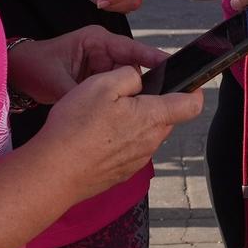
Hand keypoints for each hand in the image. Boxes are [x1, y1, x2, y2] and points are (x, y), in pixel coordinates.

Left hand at [9, 26, 164, 104]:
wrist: (19, 73)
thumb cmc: (35, 67)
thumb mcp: (58, 82)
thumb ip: (82, 95)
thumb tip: (102, 111)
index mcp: (97, 41)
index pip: (132, 49)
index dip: (153, 58)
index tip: (171, 67)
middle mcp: (104, 52)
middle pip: (134, 67)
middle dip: (146, 84)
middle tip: (162, 101)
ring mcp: (102, 66)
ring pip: (127, 82)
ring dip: (132, 96)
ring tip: (147, 113)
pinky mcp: (99, 81)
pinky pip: (116, 91)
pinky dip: (120, 103)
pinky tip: (127, 117)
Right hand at [34, 67, 203, 202]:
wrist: (54, 172)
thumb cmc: (76, 128)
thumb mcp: (101, 84)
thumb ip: (128, 75)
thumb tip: (139, 77)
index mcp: (152, 117)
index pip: (191, 104)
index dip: (193, 90)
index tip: (186, 82)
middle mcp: (151, 142)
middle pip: (165, 118)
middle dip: (152, 104)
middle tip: (122, 96)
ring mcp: (137, 160)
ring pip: (146, 134)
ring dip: (133, 123)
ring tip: (102, 117)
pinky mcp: (122, 172)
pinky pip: (129, 150)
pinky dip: (118, 141)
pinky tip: (95, 137)